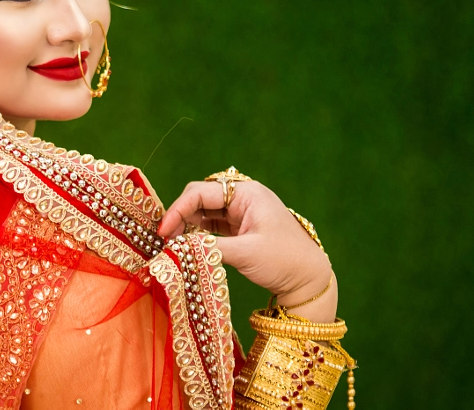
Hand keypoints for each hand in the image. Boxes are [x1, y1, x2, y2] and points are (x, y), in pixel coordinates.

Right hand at [158, 177, 335, 320]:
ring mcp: (242, 212)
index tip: (163, 232)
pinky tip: (188, 246)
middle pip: (200, 198)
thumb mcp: (244, 253)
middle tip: (166, 240)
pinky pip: (212, 226)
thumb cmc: (283, 261)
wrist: (310, 280)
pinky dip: (198, 235)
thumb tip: (175, 247)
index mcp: (247, 193)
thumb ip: (208, 247)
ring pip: (204, 212)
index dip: (178, 210)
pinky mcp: (241, 228)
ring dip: (188, 226)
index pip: (201, 192)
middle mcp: (243, 197)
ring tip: (173, 245)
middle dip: (181, 216)